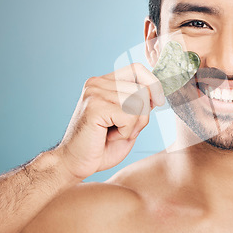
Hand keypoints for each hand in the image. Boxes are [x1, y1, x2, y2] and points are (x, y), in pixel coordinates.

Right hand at [55, 63, 164, 180]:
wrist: (74, 164)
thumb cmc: (102, 146)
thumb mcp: (128, 120)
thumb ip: (140, 104)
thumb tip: (157, 91)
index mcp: (105, 82)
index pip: (137, 68)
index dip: (153, 84)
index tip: (158, 102)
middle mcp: (97, 83)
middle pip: (143, 89)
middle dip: (143, 115)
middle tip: (125, 129)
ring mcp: (94, 93)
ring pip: (139, 103)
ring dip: (134, 125)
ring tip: (116, 133)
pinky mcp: (94, 107)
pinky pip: (130, 115)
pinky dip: (126, 131)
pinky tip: (110, 136)